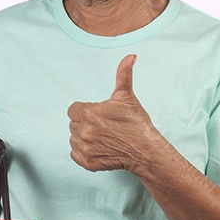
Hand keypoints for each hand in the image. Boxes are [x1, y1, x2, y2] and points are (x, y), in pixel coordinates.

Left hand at [67, 54, 157, 172]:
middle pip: (73, 124)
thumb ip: (123, 74)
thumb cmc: (136, 123)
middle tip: (103, 127)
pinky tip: (99, 148)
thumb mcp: (127, 97)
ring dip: (83, 137)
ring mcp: (85, 148)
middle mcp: (84, 131)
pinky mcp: (87, 162)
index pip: (73, 110)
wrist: (145, 150)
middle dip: (85, 124)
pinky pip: (75, 154)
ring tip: (102, 137)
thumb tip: (130, 56)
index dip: (85, 111)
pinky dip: (84, 152)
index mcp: (89, 113)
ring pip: (73, 139)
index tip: (98, 115)